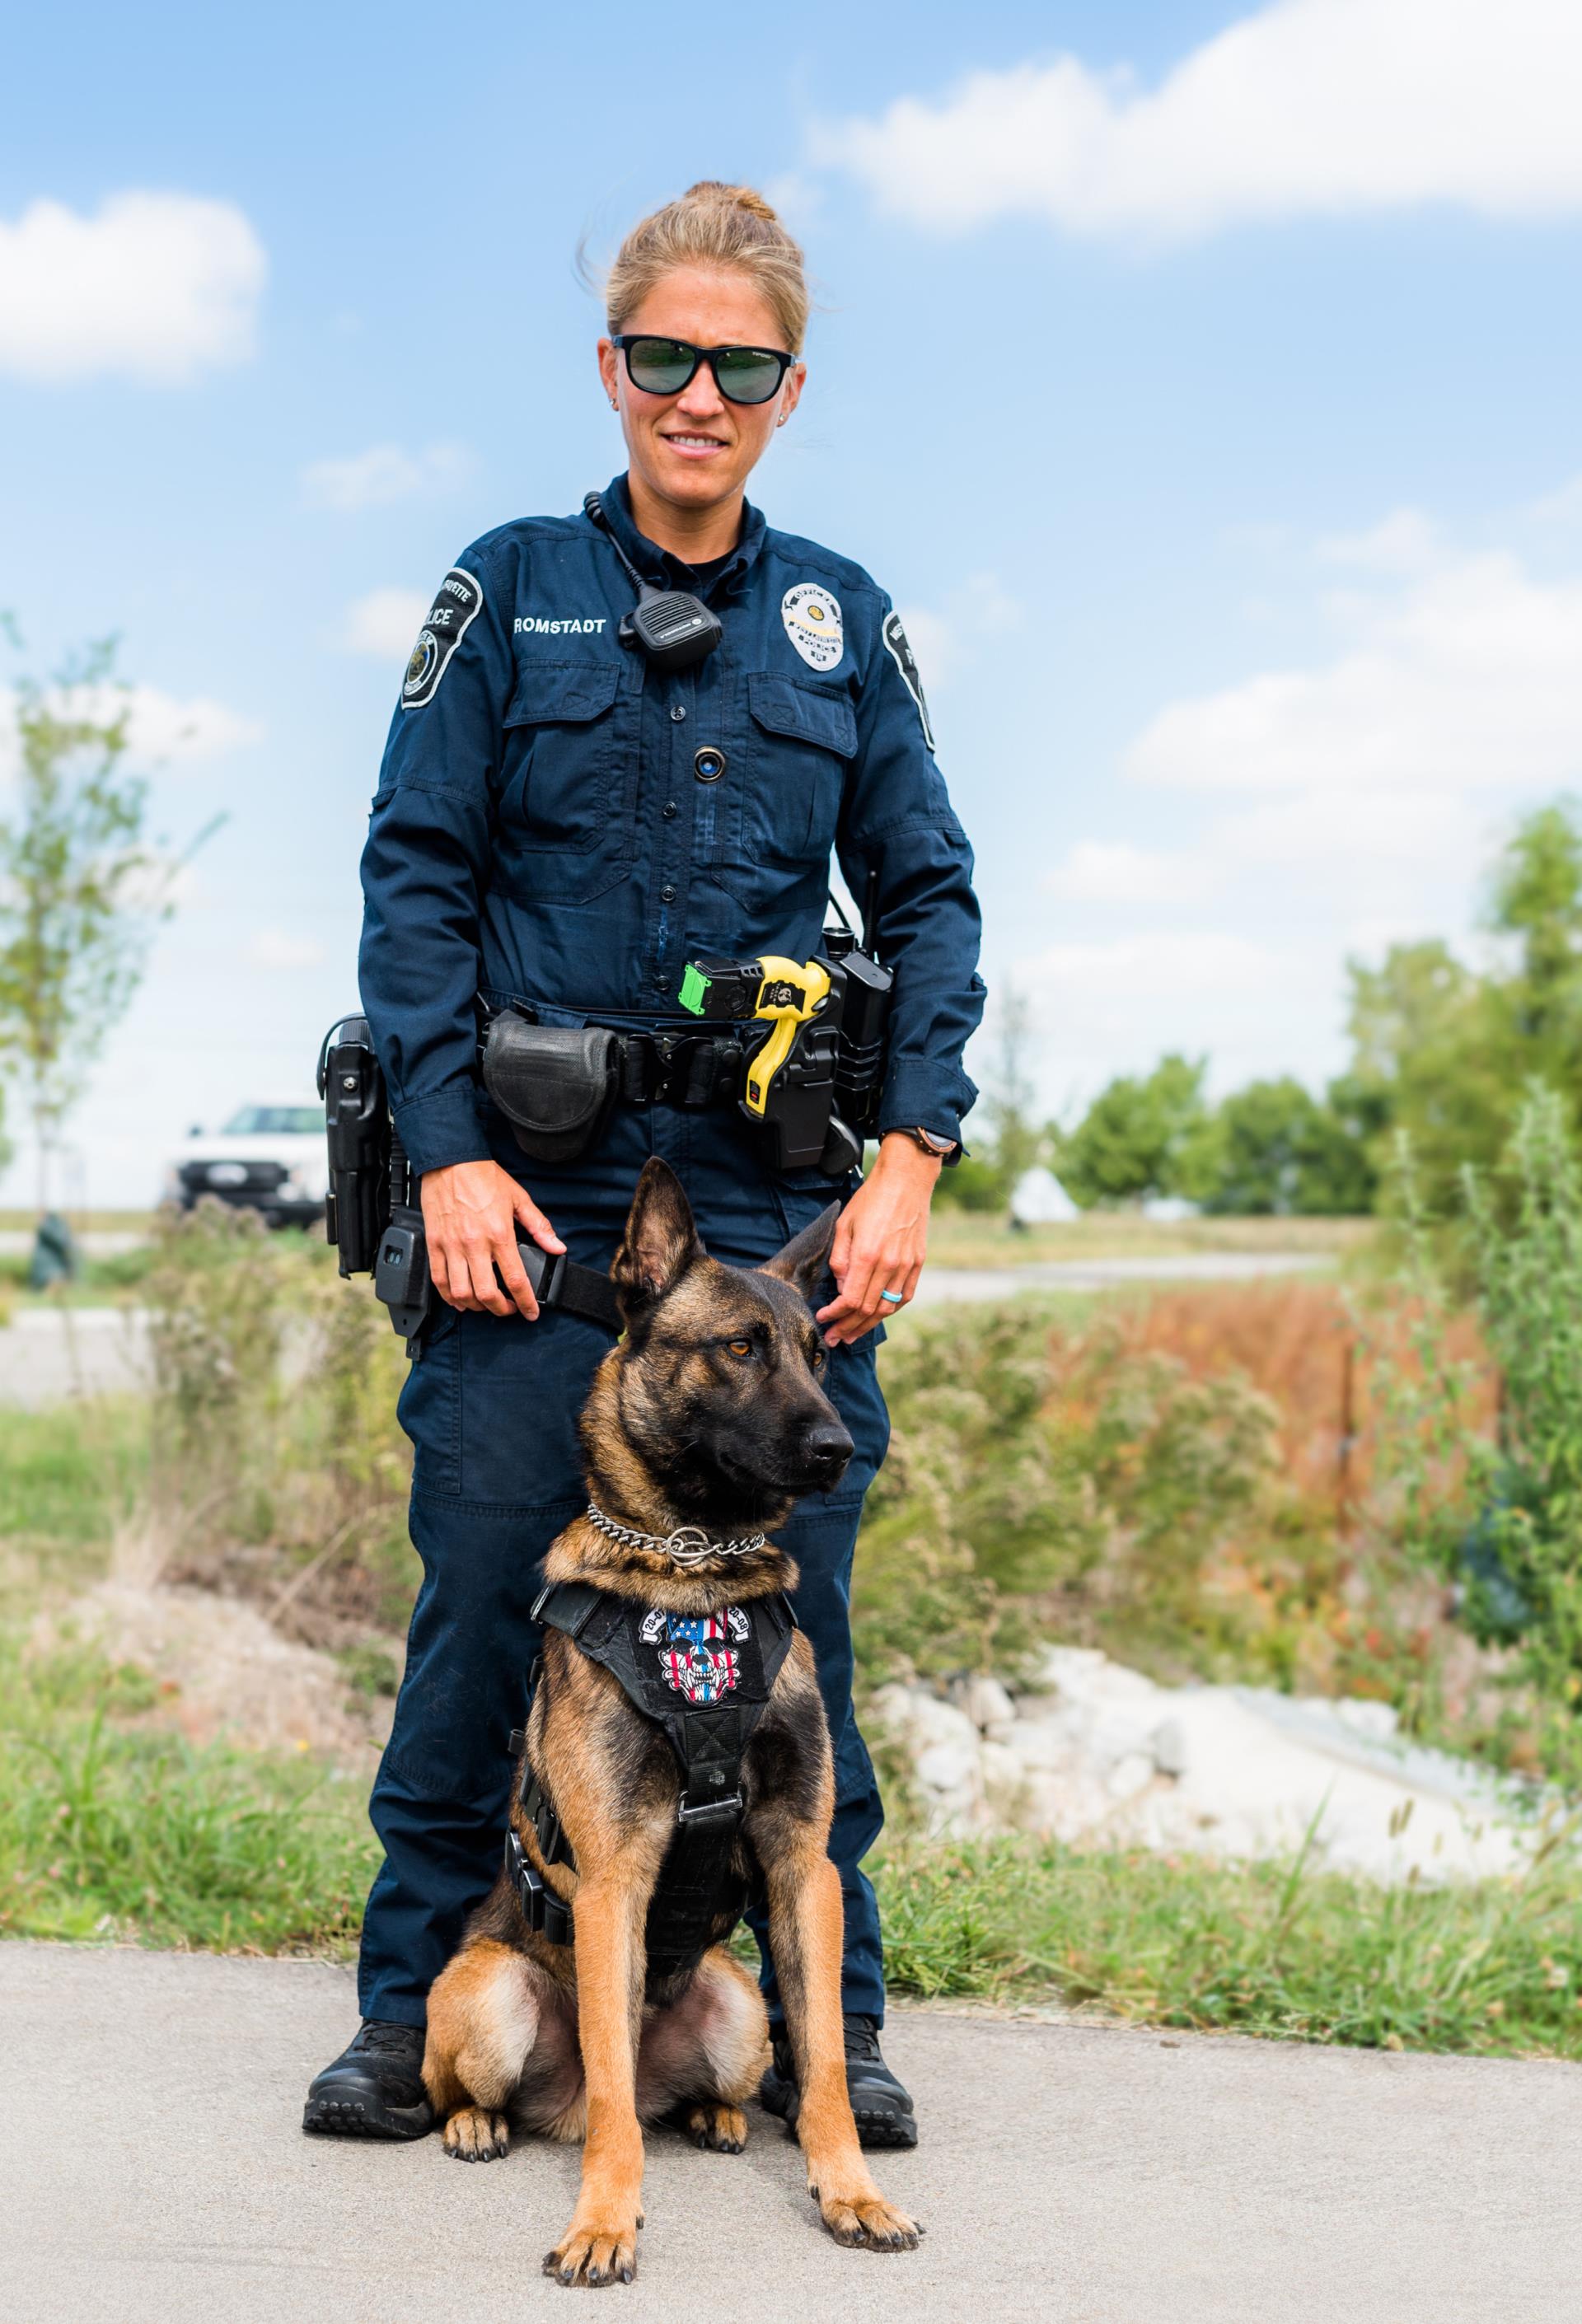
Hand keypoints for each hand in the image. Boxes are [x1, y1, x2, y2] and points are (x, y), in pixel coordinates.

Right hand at [420, 1159, 564, 1317]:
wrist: (450, 1160)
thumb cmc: (483, 1176)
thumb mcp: (519, 1198)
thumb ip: (540, 1226)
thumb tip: (557, 1247)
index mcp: (499, 1234)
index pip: (515, 1279)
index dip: (525, 1302)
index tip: (531, 1312)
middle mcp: (474, 1244)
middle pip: (486, 1293)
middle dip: (500, 1310)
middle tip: (508, 1309)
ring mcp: (451, 1246)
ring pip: (460, 1292)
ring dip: (475, 1306)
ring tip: (485, 1304)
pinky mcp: (434, 1244)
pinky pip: (438, 1280)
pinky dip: (449, 1296)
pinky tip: (459, 1299)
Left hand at [815, 1134, 941, 1346]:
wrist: (906, 1180)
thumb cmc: (871, 1199)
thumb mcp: (845, 1225)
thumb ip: (840, 1259)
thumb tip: (841, 1286)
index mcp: (867, 1256)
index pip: (849, 1300)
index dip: (834, 1315)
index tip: (822, 1318)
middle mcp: (889, 1265)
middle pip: (867, 1310)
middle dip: (847, 1327)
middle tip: (833, 1338)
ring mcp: (907, 1266)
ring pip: (886, 1309)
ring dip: (867, 1325)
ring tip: (851, 1335)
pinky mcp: (918, 1263)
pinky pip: (904, 1297)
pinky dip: (889, 1311)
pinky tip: (876, 1317)